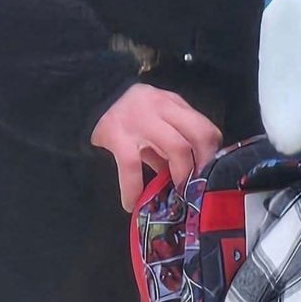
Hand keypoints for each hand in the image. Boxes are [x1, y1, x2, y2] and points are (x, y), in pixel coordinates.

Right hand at [92, 83, 221, 211]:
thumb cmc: (128, 115)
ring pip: (176, 147)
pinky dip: (133, 189)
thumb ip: (172, 141)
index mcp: (172, 104)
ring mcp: (140, 121)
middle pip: (199, 135)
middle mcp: (161, 107)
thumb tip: (190, 174)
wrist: (88, 97)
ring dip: (181, 174)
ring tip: (177, 193)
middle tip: (198, 184)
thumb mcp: (155, 120)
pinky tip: (131, 204)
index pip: (205, 126)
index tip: (210, 172)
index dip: (212, 152)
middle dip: (203, 164)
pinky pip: (132, 166)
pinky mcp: (117, 136)